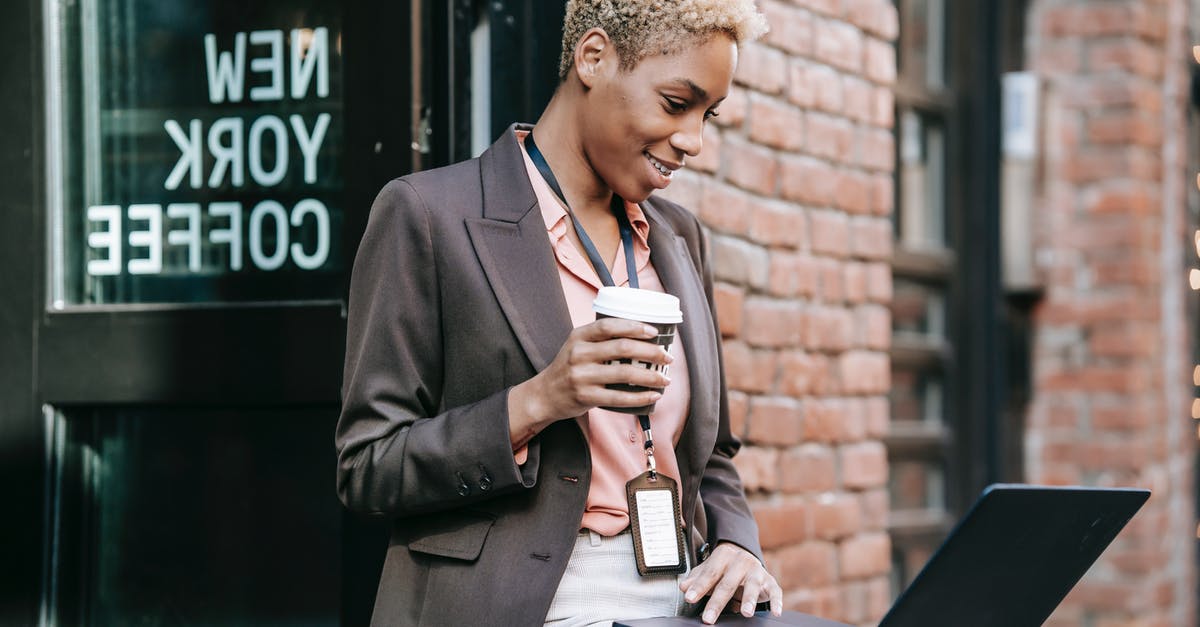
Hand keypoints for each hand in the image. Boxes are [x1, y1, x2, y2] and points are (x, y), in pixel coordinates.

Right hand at [507, 317, 671, 446]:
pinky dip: (640, 397)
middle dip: (651, 352)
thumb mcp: (577, 346)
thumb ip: (601, 339)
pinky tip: (653, 395)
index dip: (634, 326)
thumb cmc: (569, 367)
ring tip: (665, 378)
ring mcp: (581, 376)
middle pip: (622, 348)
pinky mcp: (586, 397)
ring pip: (624, 373)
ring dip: (650, 376)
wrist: (545, 395)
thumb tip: (642, 336)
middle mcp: (579, 354)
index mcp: (579, 336)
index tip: (654, 332)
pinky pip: (619, 398)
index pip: (609, 326)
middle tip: (668, 357)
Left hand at [679, 542, 782, 623]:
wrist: (746, 558)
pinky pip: (775, 592)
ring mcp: (757, 571)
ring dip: (749, 599)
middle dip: (717, 602)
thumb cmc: (724, 568)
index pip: (710, 573)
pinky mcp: (770, 582)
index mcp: (724, 555)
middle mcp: (742, 561)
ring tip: (745, 612)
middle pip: (728, 583)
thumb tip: (684, 587)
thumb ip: (697, 579)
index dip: (699, 586)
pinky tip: (775, 612)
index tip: (689, 597)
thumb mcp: (709, 570)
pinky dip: (776, 602)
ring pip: (752, 585)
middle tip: (708, 618)